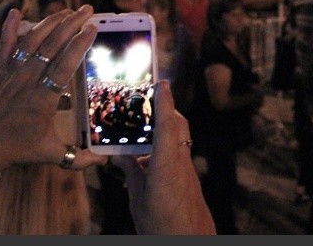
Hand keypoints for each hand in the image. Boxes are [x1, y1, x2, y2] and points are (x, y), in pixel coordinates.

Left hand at [0, 6, 108, 176]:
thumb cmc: (14, 151)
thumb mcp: (50, 154)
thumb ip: (79, 158)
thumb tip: (104, 161)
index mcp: (43, 99)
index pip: (65, 65)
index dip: (79, 44)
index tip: (92, 28)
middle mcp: (27, 81)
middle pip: (52, 45)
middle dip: (71, 24)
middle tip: (88, 10)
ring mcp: (10, 74)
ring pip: (31, 40)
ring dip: (50, 22)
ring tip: (67, 11)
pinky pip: (4, 46)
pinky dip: (9, 28)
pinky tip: (16, 11)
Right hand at [113, 81, 215, 234]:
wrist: (190, 242)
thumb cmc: (164, 227)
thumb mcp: (138, 200)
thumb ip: (131, 174)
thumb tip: (121, 157)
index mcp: (166, 166)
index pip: (167, 125)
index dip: (165, 102)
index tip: (162, 83)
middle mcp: (181, 163)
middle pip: (178, 127)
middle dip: (166, 111)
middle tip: (149, 103)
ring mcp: (188, 172)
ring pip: (178, 141)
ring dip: (163, 132)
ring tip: (140, 136)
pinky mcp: (190, 181)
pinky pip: (177, 156)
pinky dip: (163, 151)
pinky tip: (146, 163)